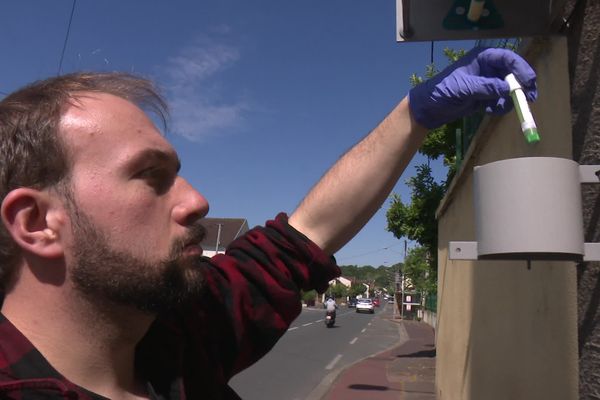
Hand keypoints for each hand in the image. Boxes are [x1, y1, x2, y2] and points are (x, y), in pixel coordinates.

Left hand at [408, 47, 536, 128]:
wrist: (429, 108)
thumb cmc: (442, 91)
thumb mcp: (464, 88)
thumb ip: (486, 87)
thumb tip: (508, 89)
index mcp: (482, 58)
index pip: (508, 58)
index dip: (521, 68)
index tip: (529, 82)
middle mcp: (487, 68)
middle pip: (513, 74)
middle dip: (520, 87)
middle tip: (529, 99)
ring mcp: (487, 82)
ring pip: (508, 89)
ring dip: (507, 100)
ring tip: (496, 109)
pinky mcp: (485, 96)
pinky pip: (500, 100)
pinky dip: (499, 107)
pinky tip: (488, 111)